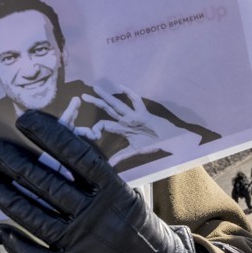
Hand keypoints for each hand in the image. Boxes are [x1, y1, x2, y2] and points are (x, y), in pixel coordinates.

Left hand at [0, 110, 198, 252]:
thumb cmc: (135, 229)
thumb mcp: (125, 197)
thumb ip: (95, 180)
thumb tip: (56, 153)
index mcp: (112, 192)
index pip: (77, 156)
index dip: (50, 136)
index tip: (25, 121)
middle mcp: (94, 215)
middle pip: (46, 183)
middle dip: (13, 162)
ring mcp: (78, 245)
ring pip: (32, 215)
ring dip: (3, 195)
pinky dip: (11, 241)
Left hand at [66, 86, 201, 166]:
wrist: (169, 140)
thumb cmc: (154, 143)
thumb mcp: (135, 151)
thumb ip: (121, 156)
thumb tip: (108, 165)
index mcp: (123, 128)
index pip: (105, 124)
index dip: (96, 127)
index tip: (88, 132)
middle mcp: (126, 119)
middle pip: (108, 110)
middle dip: (96, 103)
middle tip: (82, 96)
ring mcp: (134, 115)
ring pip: (117, 105)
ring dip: (106, 97)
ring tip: (95, 88)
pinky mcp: (144, 113)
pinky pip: (136, 102)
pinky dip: (129, 94)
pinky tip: (120, 87)